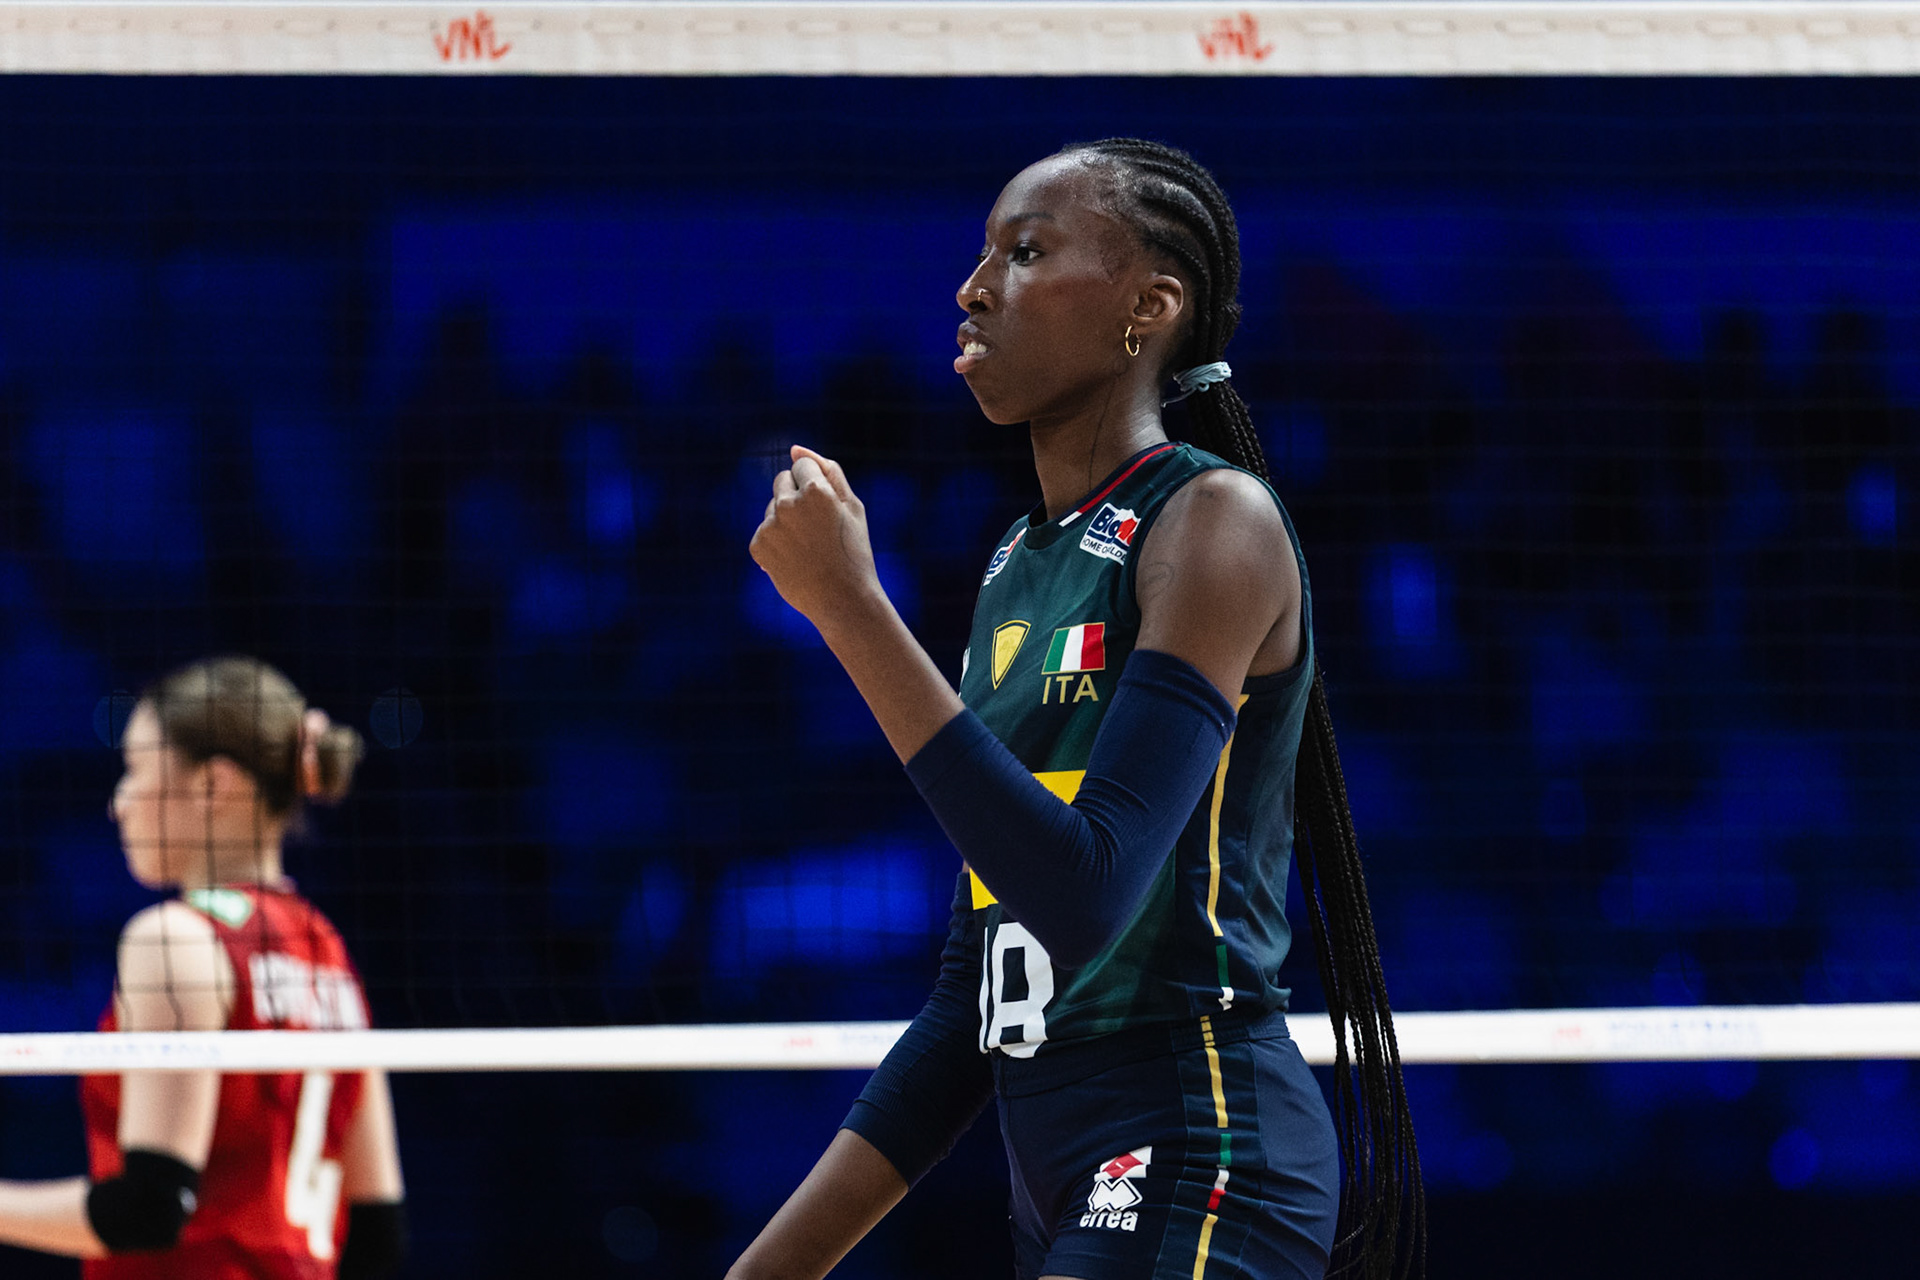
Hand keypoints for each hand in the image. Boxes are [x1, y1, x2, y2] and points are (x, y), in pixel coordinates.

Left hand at [750, 446, 882, 628]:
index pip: (802, 466)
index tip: (827, 510)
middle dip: (796, 496)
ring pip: (772, 507)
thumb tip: (794, 448)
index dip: (817, 488)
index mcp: (816, 490)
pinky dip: (776, 542)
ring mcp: (770, 525)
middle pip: (781, 480)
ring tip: (808, 548)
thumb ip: (828, 470)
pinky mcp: (758, 545)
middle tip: (818, 528)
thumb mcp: (853, 507)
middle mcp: (788, 504)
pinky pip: (764, 531)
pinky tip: (795, 560)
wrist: (842, 602)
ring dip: (786, 520)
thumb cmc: (853, 551)